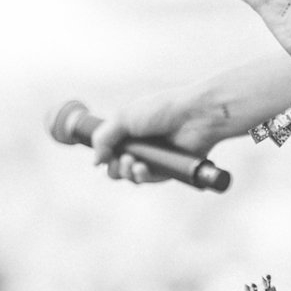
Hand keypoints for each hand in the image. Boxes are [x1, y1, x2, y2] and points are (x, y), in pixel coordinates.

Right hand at [89, 87, 225, 183]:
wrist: (194, 116)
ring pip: (131, 176)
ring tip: (134, 162)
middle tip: (123, 159)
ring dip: (127, 172)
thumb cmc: (161, 110)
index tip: (103, 154)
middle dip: (115, 167)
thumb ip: (103, 138)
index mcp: (130, 129)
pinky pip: (149, 180)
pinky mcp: (168, 169)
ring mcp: (155, 158)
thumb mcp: (123, 118)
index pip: (109, 149)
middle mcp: (141, 144)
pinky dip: (142, 176)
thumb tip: (96, 162)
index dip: (104, 154)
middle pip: (117, 167)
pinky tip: (142, 168)